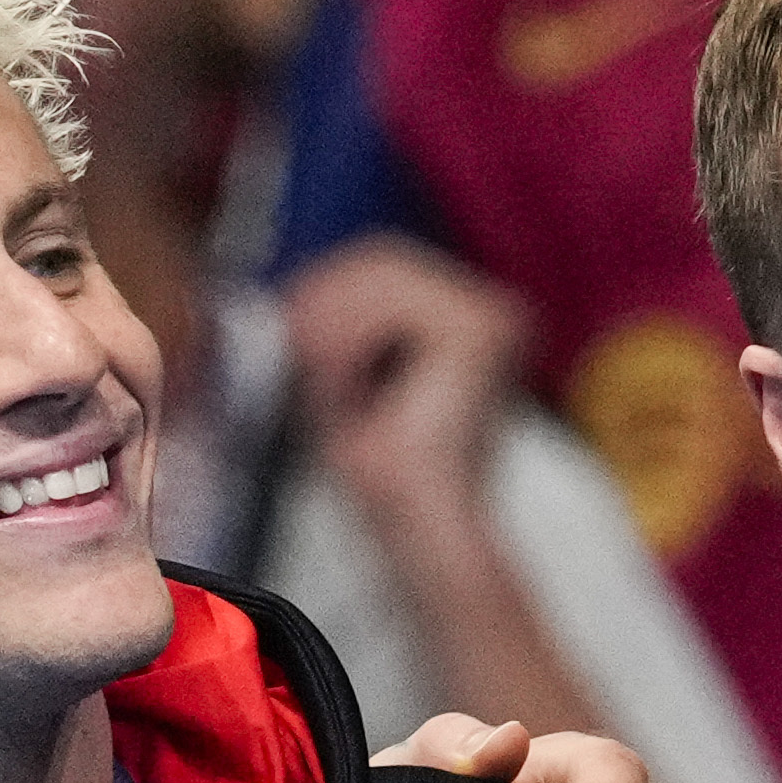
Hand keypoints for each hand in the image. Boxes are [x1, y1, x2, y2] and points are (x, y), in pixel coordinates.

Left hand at [281, 236, 527, 530]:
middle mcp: (493, 315)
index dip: (327, 283)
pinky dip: (353, 341)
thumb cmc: (388, 476)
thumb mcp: (347, 385)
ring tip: (324, 382)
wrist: (421, 524)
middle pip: (384, 258)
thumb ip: (328, 331)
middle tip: (290, 342)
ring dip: (335, 326)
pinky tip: (348, 386)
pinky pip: (392, 301)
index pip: (387, 265)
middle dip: (323, 296)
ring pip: (382, 273)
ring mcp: (495, 318)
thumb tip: (291, 290)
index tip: (286, 319)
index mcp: (469, 324)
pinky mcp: (482, 331)